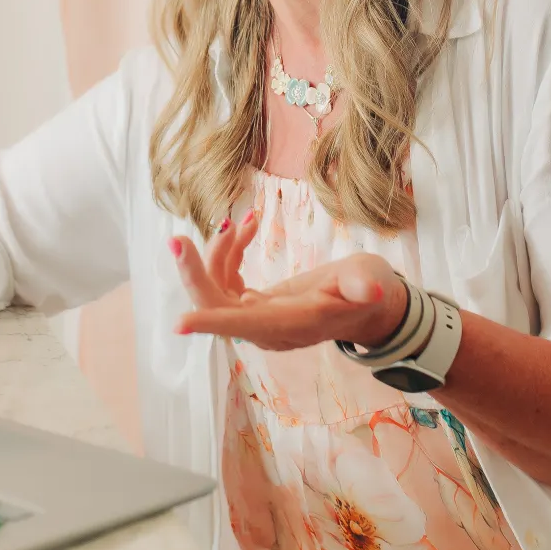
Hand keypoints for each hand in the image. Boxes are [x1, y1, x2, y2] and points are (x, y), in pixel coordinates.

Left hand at [170, 209, 407, 351]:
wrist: (369, 305)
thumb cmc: (372, 289)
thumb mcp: (372, 280)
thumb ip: (365, 285)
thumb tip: (373, 290)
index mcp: (294, 323)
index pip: (247, 327)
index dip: (213, 323)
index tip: (179, 323)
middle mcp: (269, 328)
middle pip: (217, 308)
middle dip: (195, 274)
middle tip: (177, 240)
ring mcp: (259, 319)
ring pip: (217, 291)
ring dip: (219, 253)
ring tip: (242, 221)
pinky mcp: (255, 307)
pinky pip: (226, 282)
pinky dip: (229, 253)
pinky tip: (245, 228)